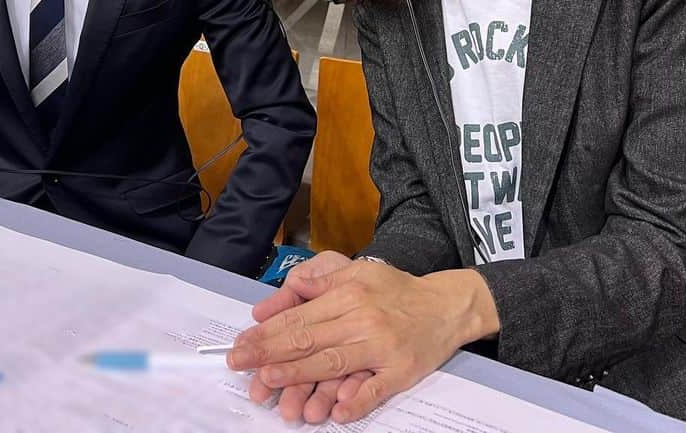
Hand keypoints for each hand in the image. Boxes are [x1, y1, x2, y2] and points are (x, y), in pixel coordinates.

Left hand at [229, 263, 499, 423]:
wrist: (445, 306)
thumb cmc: (395, 290)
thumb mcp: (358, 272)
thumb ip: (321, 281)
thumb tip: (286, 292)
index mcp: (348, 295)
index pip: (299, 316)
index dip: (267, 332)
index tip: (241, 345)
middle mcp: (362, 320)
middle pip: (309, 339)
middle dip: (270, 353)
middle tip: (240, 364)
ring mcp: (382, 347)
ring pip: (334, 363)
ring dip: (300, 374)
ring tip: (270, 380)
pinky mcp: (401, 371)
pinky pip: (376, 389)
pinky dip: (357, 401)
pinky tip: (337, 413)